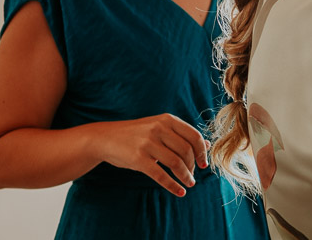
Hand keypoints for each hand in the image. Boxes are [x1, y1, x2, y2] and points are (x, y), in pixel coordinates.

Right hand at [89, 114, 210, 196]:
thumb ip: (181, 135)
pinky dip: (173, 185)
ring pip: (176, 163)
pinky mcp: (138, 159)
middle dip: (193, 166)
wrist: (105, 138)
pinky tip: (179, 192)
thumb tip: (206, 145)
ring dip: (186, 176)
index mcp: (167, 119)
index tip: (203, 164)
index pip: (194, 136)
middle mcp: (158, 129)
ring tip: (189, 184)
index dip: (202, 152)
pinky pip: (160, 175)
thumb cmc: (137, 134)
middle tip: (193, 176)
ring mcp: (147, 143)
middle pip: (186, 150)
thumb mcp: (159, 128)